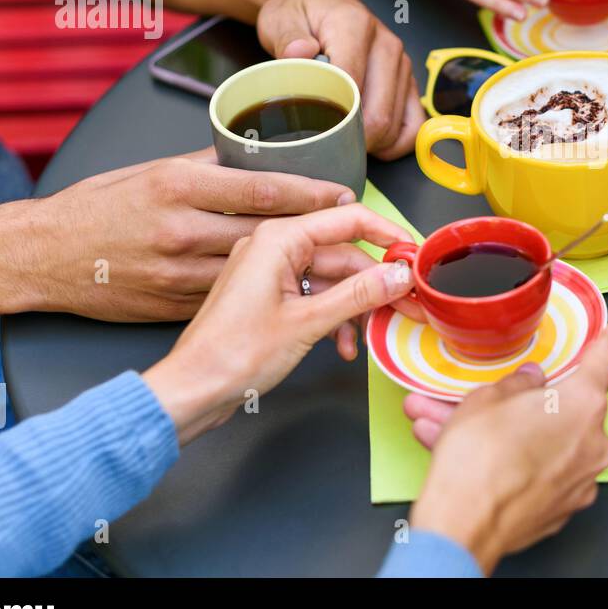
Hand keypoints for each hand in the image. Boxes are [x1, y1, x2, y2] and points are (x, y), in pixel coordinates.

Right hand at [31, 148, 351, 321]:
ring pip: (261, 274)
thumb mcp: (149, 171)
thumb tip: (252, 158)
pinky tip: (301, 296)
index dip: (312, 194)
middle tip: (363, 238)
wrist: (42, 257)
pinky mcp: (177, 302)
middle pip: (272, 234)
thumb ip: (206, 167)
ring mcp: (180, 271)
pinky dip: (271, 299)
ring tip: (348, 271)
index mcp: (179, 186)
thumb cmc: (94, 209)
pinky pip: (237, 299)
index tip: (344, 195)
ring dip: (307, 274)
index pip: (262, 188)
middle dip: (323, 238)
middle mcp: (183, 229)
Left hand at [143, 204, 415, 443]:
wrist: (193, 389)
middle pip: (344, 254)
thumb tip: (399, 274)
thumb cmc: (232, 355)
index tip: (415, 254)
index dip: (388, 234)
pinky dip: (336, 318)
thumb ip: (359, 294)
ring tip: (375, 334)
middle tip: (408, 305)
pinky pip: (316, 296)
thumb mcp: (308, 322)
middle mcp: (274, 247)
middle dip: (377, 283)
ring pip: (333, 279)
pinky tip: (345, 345)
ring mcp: (270, 272)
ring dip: (357, 307)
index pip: (348, 219)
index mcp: (279, 239)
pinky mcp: (269, 296)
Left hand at [256, 0, 423, 159]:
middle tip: (326, 148)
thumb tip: (300, 53)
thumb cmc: (299, 10)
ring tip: (345, 144)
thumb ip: (288, 37)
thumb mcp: (280, 18)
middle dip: (354, 140)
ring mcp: (402, 63)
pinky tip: (374, 145)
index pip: (352, 84)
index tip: (313, 135)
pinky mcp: (408, 79)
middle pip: (379, 112)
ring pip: (397, 123)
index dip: (334, 118)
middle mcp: (386, 45)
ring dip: (373, 143)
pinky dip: (396, 141)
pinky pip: (414, 122)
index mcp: (355, 26)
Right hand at [403, 325, 607, 573]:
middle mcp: (592, 443)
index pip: (606, 361)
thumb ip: (517, 385)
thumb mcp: (486, 399)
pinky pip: (542, 473)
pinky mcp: (563, 507)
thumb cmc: (476, 463)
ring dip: (511, 434)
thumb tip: (529, 382)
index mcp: (581, 404)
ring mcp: (580, 480)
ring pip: (547, 443)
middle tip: (498, 396)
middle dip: (530, 402)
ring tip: (461, 430)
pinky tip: (480, 459)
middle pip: (568, 409)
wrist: (463, 527)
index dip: (606, 343)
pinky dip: (517, 463)